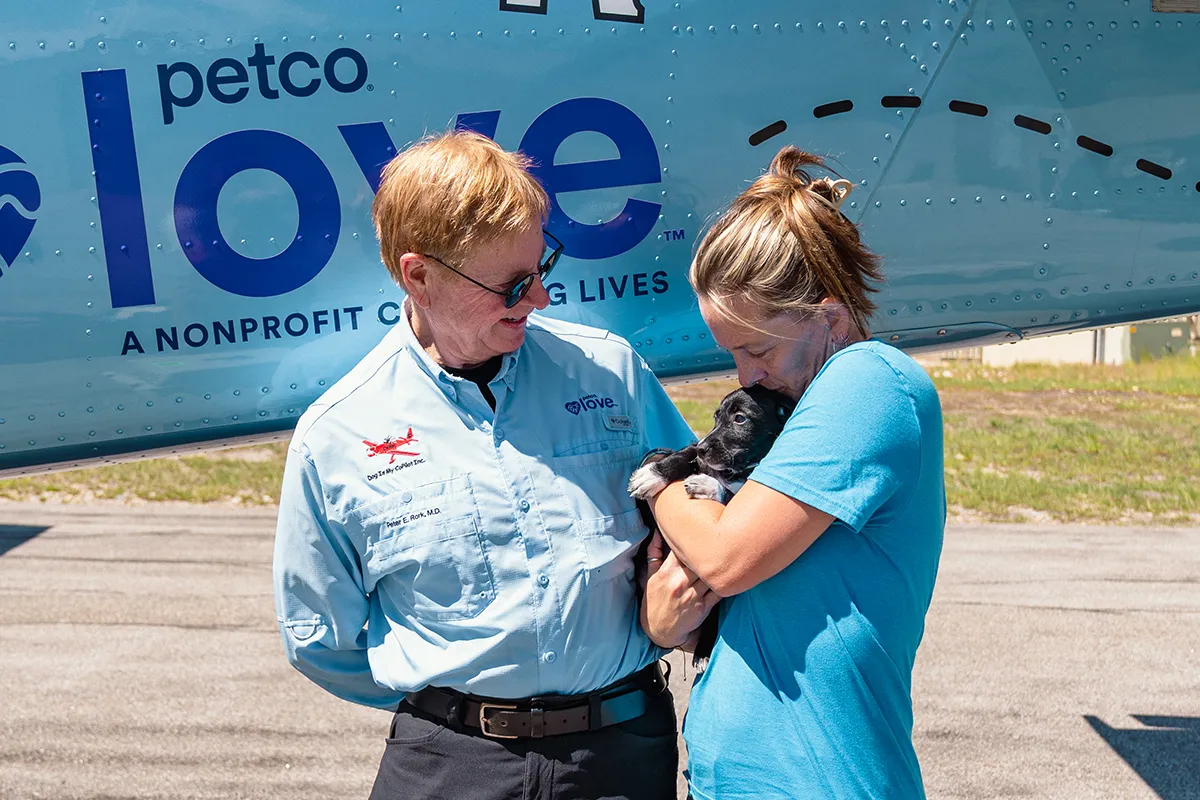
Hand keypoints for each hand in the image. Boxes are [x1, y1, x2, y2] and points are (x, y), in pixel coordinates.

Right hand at [640, 531, 720, 648]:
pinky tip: (730, 575)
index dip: (693, 540)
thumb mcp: (650, 576)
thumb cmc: (654, 601)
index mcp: (666, 573)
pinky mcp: (703, 607)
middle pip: (700, 560)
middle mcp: (680, 583)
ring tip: (727, 556)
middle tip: (719, 542)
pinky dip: (725, 583)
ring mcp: (692, 596)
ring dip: (719, 566)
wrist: (658, 630)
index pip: (683, 550)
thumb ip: (654, 553)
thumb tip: (658, 534)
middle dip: (709, 552)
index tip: (700, 535)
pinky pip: (719, 591)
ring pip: (711, 574)